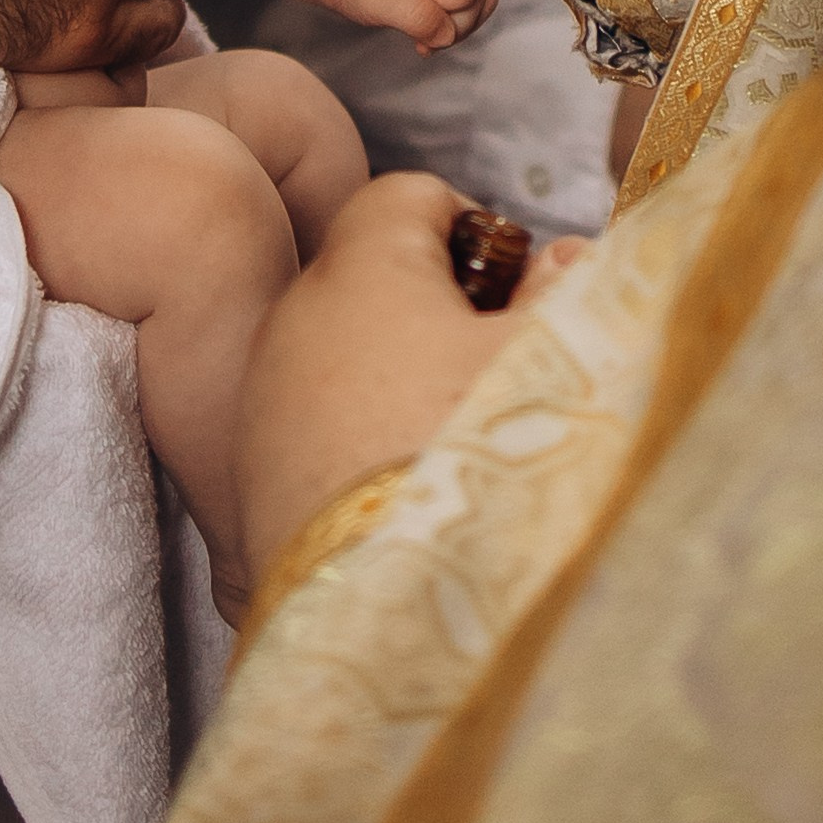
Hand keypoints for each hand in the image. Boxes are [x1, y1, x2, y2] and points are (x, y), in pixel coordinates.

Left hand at [235, 172, 589, 579]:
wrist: (395, 627)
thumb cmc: (485, 465)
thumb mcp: (561, 359)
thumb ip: (569, 289)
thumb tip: (561, 260)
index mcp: (361, 268)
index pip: (411, 195)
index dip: (481, 229)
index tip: (524, 293)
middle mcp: (292, 322)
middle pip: (375, 277)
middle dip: (446, 312)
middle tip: (510, 373)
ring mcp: (263, 407)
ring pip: (346, 360)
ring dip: (405, 383)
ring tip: (470, 450)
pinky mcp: (253, 488)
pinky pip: (319, 432)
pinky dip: (366, 446)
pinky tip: (422, 504)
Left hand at [317, 0, 498, 54]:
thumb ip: (417, 16)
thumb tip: (448, 35)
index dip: (452, 1)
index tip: (420, 6)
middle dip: (455, 22)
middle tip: (418, 33)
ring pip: (482, 0)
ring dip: (457, 27)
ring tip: (424, 36)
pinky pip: (469, 5)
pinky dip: (452, 24)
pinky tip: (427, 32)